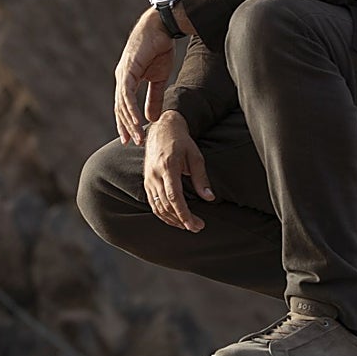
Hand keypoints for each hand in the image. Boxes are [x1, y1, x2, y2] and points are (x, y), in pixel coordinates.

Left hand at [114, 8, 176, 145]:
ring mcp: (123, 74)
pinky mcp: (128, 70)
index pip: (123, 106)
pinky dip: (132, 109)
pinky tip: (138, 121)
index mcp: (127, 80)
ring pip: (123, 104)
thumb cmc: (160, 49)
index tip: (131, 139)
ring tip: (138, 136)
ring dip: (130, 122)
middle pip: (120, 108)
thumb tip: (151, 117)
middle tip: (132, 143)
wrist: (162, 28)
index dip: (126, 123)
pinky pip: (127, 94)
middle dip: (126, 127)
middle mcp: (121, 78)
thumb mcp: (158, 78)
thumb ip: (154, 98)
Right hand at [143, 111, 214, 231]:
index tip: (195, 225)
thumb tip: (209, 198)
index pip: (175, 197)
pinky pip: (153, 202)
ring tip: (188, 225)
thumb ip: (201, 178)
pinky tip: (174, 218)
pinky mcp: (147, 181)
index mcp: (168, 167)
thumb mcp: (195, 156)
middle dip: (182, 220)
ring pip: (158, 207)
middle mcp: (155, 174)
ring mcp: (149, 178)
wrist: (162, 128)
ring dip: (172, 220)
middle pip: (166, 205)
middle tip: (197, 227)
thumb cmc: (181, 141)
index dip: (184, 214)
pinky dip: (162, 214)